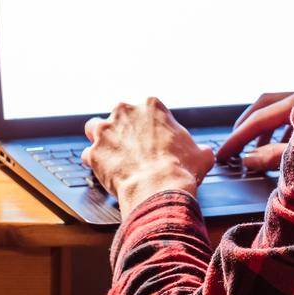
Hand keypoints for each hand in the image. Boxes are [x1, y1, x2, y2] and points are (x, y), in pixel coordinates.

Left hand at [81, 97, 214, 218]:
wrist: (160, 188)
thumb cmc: (181, 169)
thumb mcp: (201, 154)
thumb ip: (199, 149)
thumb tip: (204, 153)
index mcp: (151, 106)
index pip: (145, 108)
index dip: (147, 125)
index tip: (151, 138)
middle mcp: (125, 112)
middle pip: (118, 115)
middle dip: (123, 129)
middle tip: (132, 147)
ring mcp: (106, 131)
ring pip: (94, 128)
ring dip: (100, 139)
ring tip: (110, 155)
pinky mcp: (94, 152)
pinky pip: (89, 155)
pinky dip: (95, 163)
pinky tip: (105, 173)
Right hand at [214, 89, 293, 172]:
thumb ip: (277, 156)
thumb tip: (248, 159)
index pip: (259, 119)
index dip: (238, 137)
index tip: (223, 153)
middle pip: (265, 105)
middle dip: (246, 125)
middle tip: (233, 145)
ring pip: (280, 108)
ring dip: (265, 127)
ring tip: (257, 149)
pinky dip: (283, 129)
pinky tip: (283, 145)